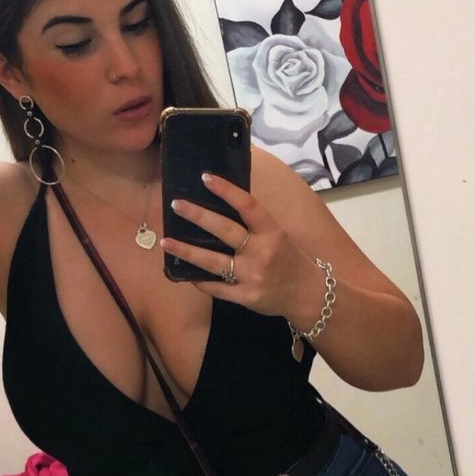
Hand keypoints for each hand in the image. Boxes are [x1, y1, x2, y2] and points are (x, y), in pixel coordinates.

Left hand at [160, 171, 316, 316]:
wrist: (308, 295)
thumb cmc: (289, 260)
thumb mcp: (279, 235)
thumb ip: (255, 224)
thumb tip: (221, 203)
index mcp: (272, 232)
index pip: (248, 206)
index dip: (227, 190)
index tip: (205, 178)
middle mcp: (262, 253)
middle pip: (226, 231)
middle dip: (199, 217)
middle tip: (176, 205)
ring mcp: (253, 277)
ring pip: (214, 263)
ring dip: (187, 251)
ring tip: (166, 242)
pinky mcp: (246, 297)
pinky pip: (217, 288)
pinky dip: (200, 281)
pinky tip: (185, 273)